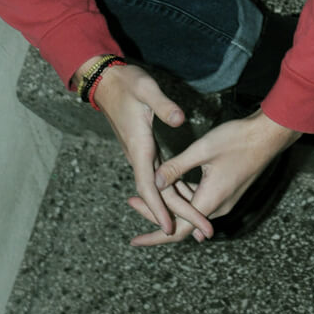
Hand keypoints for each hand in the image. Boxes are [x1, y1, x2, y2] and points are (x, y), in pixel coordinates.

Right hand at [90, 62, 214, 243]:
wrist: (107, 82)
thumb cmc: (127, 84)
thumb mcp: (146, 89)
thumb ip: (163, 105)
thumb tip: (180, 119)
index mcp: (139, 146)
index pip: (149, 186)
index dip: (160, 209)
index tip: (171, 229)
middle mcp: (139, 156)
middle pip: (159, 194)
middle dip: (180, 215)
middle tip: (205, 231)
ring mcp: (142, 155)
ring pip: (160, 188)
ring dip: (179, 207)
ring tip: (202, 223)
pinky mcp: (146, 150)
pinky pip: (161, 178)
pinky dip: (175, 190)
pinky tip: (190, 196)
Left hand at [127, 108, 299, 246]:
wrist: (268, 135)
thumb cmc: (237, 139)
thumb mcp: (203, 150)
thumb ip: (177, 167)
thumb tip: (153, 182)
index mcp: (210, 200)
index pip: (176, 230)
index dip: (153, 236)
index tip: (134, 241)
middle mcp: (218, 206)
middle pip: (180, 222)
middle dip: (154, 215)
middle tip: (130, 202)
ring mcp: (223, 200)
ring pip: (190, 210)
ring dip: (169, 204)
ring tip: (145, 192)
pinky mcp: (226, 190)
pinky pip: (200, 200)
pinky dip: (183, 196)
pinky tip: (171, 184)